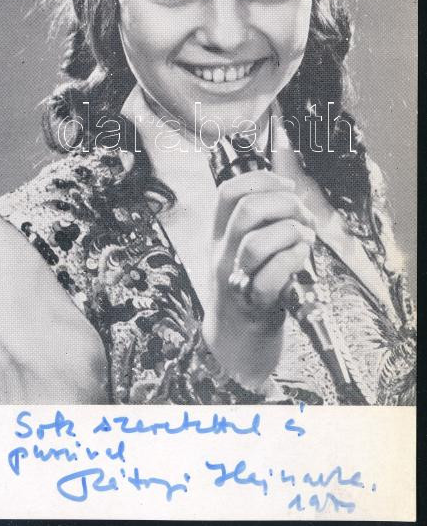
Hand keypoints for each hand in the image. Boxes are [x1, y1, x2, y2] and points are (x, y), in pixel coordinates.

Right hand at [202, 170, 316, 389]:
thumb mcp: (241, 252)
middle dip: (284, 203)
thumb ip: (258, 223)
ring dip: (291, 232)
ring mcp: (235, 280)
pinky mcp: (254, 305)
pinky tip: (302, 257)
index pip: (228, 192)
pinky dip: (292, 260)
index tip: (287, 186)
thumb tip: (290, 191)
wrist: (232, 347)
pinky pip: (270, 276)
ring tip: (305, 239)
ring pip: (256, 241)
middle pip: (246, 210)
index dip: (260, 179)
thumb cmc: (246, 292)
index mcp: (219, 235)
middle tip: (303, 217)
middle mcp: (222, 254)